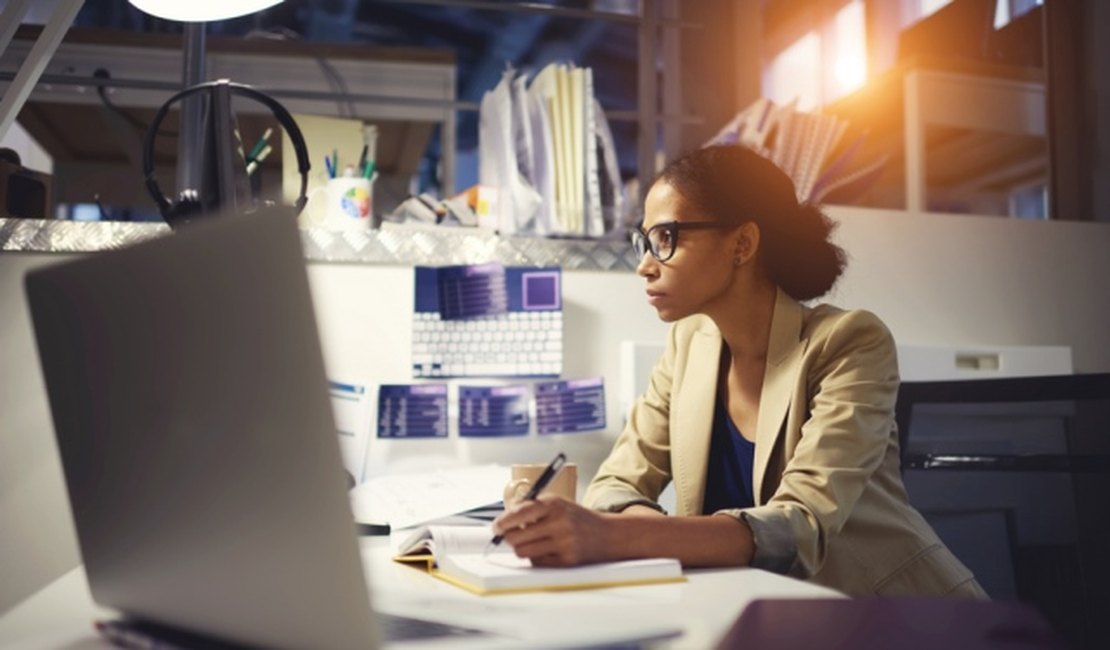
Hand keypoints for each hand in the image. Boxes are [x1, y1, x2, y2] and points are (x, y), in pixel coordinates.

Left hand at [491, 495, 614, 566]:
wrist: (608, 534)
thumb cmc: (576, 518)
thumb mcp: (556, 503)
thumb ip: (530, 508)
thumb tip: (502, 522)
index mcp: (554, 504)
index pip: (519, 513)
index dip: (502, 522)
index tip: (496, 527)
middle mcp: (559, 523)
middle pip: (516, 538)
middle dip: (509, 538)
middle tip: (510, 536)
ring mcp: (564, 543)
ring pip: (523, 552)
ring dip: (522, 548)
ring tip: (531, 541)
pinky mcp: (567, 561)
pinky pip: (537, 563)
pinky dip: (536, 557)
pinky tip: (546, 549)